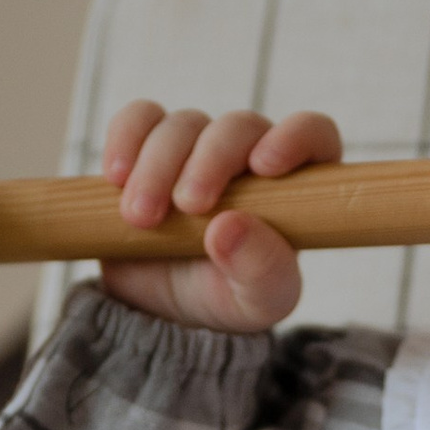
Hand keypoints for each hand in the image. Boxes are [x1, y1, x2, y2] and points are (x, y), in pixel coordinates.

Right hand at [93, 100, 340, 332]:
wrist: (162, 311)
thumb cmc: (226, 298)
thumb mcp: (257, 302)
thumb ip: (260, 270)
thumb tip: (228, 227)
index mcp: (295, 184)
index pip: (313, 134)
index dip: (294, 137)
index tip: (264, 167)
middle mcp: (248, 154)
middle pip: (237, 126)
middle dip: (209, 161)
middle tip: (187, 207)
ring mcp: (196, 145)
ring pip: (183, 124)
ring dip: (158, 166)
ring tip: (141, 217)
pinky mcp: (147, 145)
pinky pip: (139, 118)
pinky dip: (126, 139)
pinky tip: (116, 178)